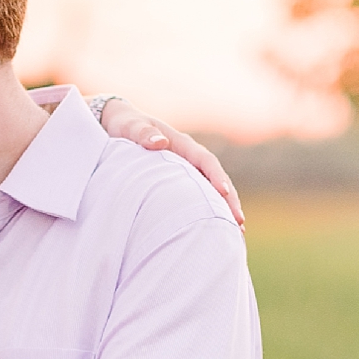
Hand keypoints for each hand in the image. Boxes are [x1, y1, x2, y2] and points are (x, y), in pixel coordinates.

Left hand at [99, 98, 243, 227]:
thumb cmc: (125, 126)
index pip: (205, 161)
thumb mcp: (130, 127)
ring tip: (237, 232)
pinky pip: (199, 195)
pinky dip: (209, 209)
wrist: (119, 126)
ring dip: (224, 208)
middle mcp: (189, 157)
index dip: (216, 176)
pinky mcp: (181, 181)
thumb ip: (142, 133)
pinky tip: (215, 228)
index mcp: (182, 144)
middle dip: (229, 200)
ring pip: (211, 190)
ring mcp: (187, 170)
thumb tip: (160, 142)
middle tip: (239, 222)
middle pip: (216, 179)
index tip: (224, 193)